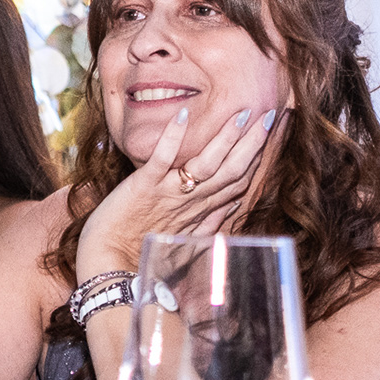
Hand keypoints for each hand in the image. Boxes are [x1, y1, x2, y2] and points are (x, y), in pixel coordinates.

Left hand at [75, 105, 277, 277]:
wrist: (110, 264)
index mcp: (201, 211)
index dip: (256, 159)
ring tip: (241, 114)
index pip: (238, 182)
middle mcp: (191, 202)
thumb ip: (210, 222)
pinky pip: (162, 159)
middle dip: (252, 143)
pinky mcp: (144, 187)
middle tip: (268, 115)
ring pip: (207, 164)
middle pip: (231, 170)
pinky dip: (172, 137)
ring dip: (225, 139)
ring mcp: (168, 193)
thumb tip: (234, 206)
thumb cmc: (144, 250)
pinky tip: (183, 115)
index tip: (269, 135)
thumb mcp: (186, 239)